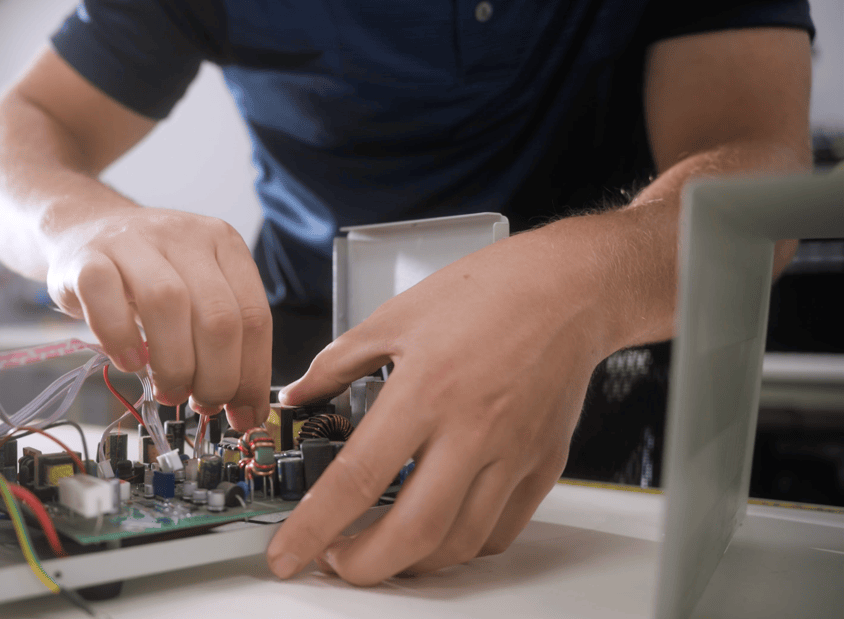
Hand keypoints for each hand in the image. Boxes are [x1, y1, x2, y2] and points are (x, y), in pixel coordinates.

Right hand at [45, 206, 271, 429]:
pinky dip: (121, 339)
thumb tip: (242, 407)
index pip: (254, 316)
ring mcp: (134, 241)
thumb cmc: (147, 275)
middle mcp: (184, 236)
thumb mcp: (196, 295)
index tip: (244, 413)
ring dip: (174, 365)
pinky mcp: (87, 257)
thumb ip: (222, 342)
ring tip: (169, 390)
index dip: (252, 375)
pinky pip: (105, 298)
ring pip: (168, 304)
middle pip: (217, 316)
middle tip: (202, 403)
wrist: (86, 229)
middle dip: (216, 378)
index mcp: (223, 244)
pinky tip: (130, 362)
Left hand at [266, 232, 612, 583]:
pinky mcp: (542, 465)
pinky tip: (438, 531)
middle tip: (335, 562)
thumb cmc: (487, 292)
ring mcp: (512, 454)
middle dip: (364, 566)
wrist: (568, 288)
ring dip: (412, 563)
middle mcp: (471, 431)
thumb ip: (336, 363)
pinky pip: (501, 529)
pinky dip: (463, 546)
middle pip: (413, 532)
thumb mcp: (393, 316)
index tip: (288, 553)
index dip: (315, 527)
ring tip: (381, 549)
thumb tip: (297, 394)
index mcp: (424, 392)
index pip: (357, 479)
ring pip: (459, 543)